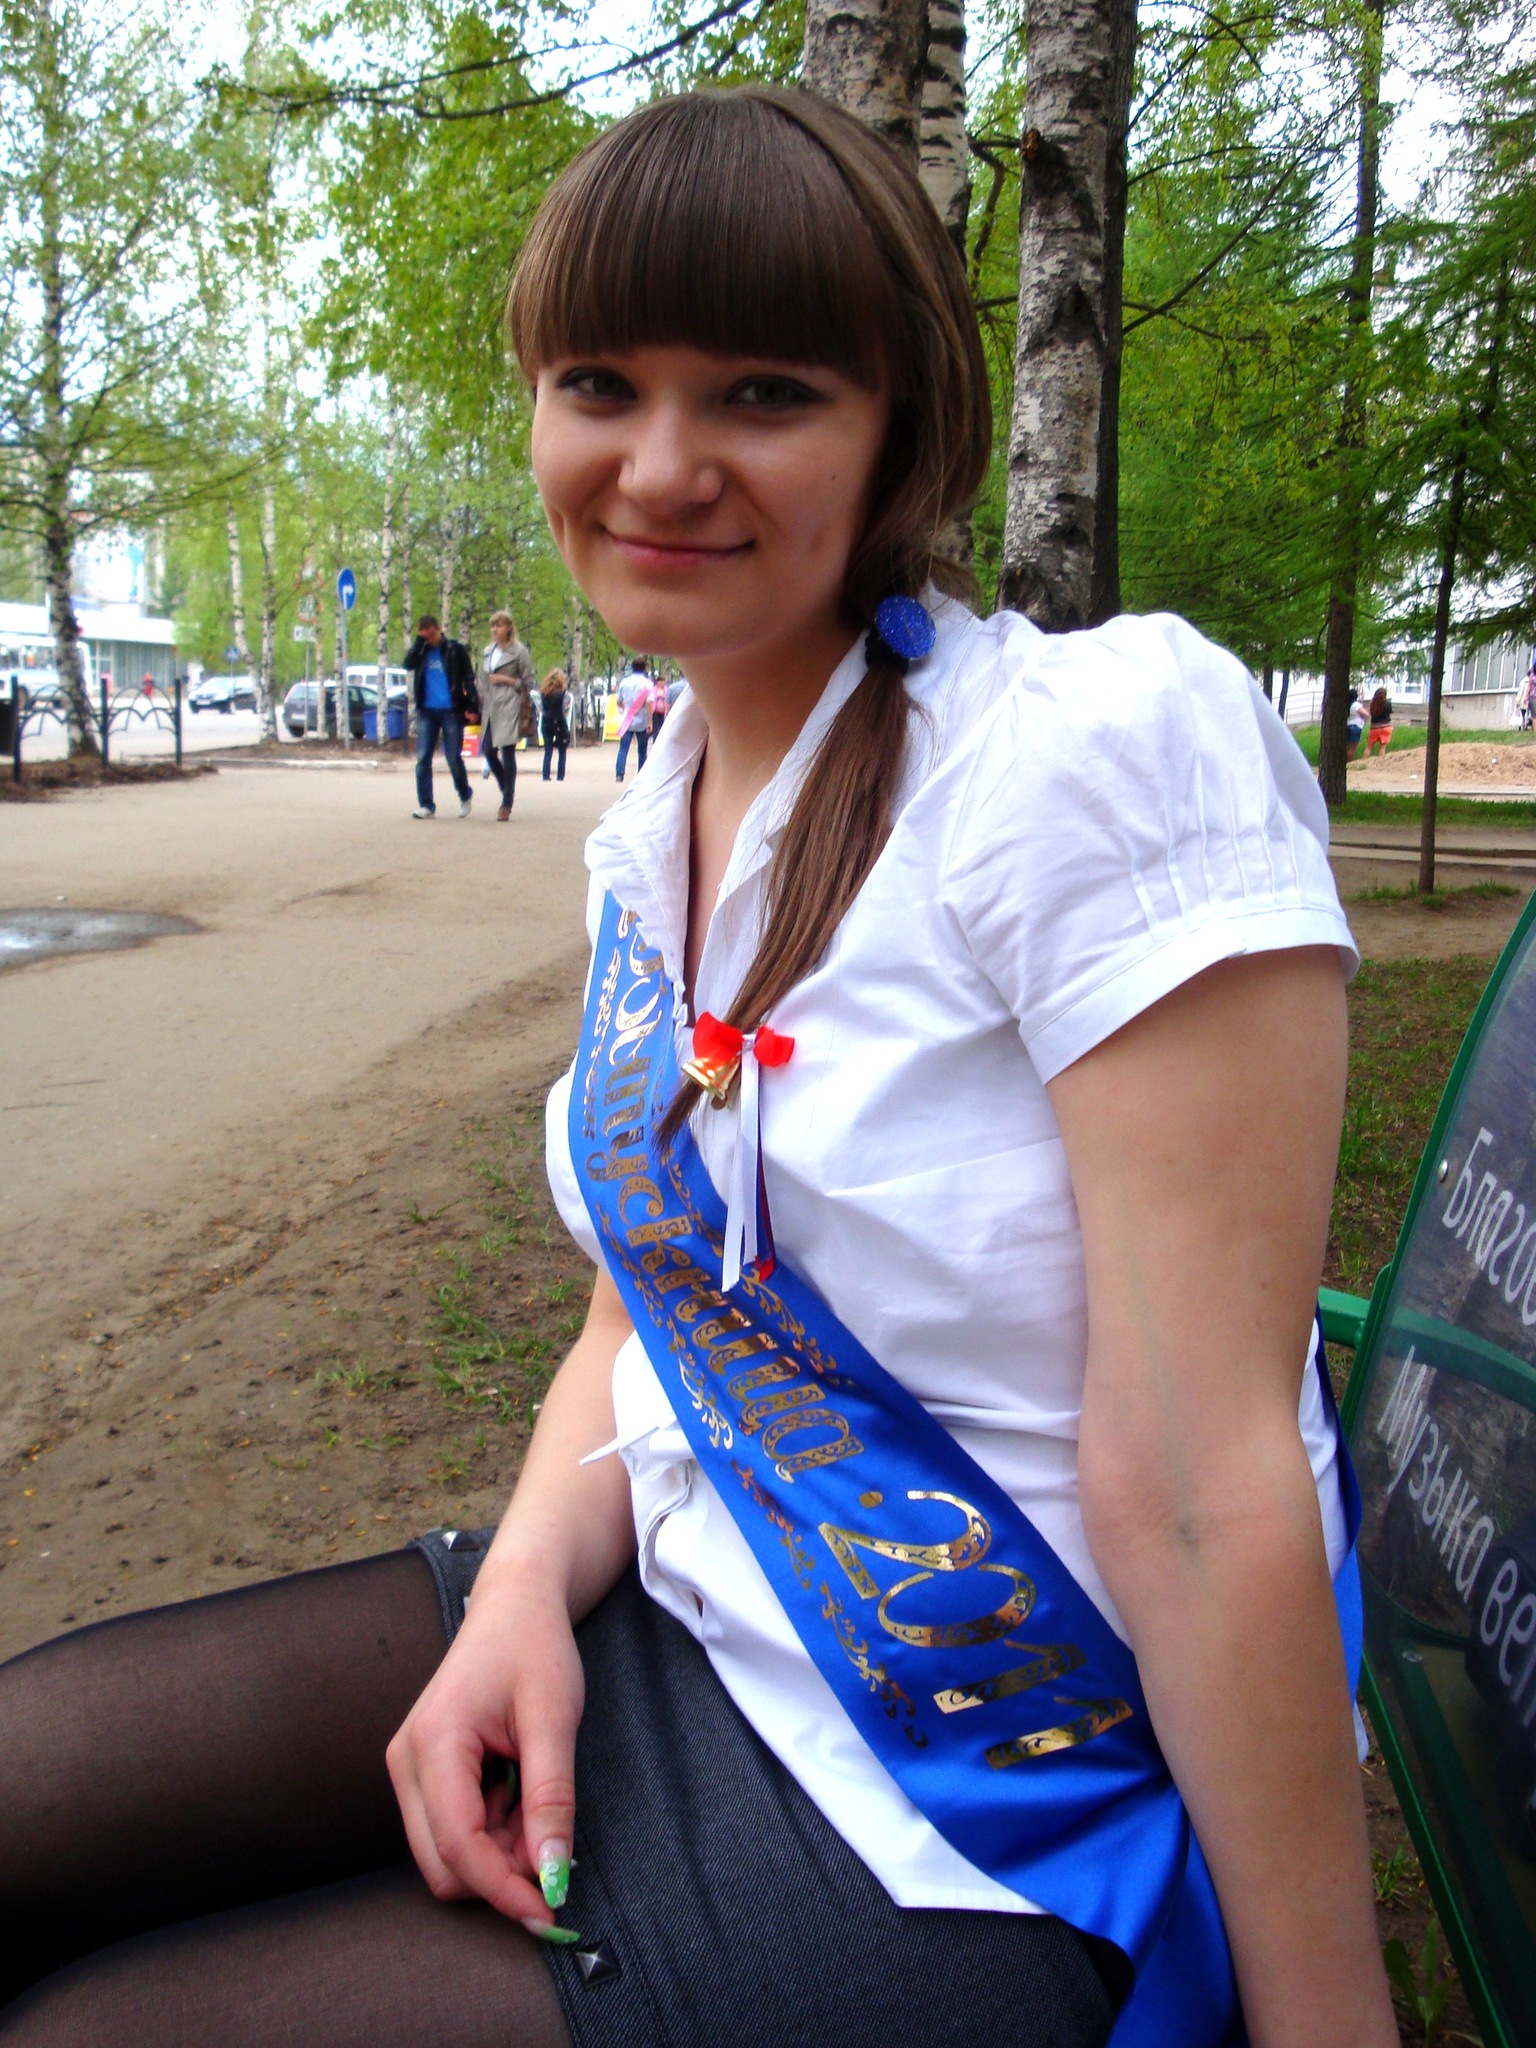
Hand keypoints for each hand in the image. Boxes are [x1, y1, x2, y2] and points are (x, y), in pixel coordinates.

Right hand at [387, 1567, 582, 1936]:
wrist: (514, 1604)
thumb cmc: (534, 1648)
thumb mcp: (554, 1718)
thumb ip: (552, 1799)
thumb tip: (553, 1875)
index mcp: (434, 1743)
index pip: (458, 1846)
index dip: (504, 1889)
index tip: (551, 1911)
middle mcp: (406, 1762)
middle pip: (443, 1864)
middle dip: (501, 1874)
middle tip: (556, 1845)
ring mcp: (409, 1769)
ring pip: (446, 1855)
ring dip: (499, 1853)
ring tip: (538, 1798)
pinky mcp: (422, 1774)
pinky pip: (451, 1832)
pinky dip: (492, 1834)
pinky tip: (519, 1792)